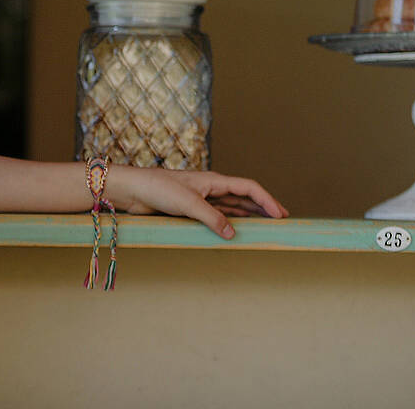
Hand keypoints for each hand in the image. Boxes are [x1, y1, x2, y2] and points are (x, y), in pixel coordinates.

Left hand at [105, 165, 288, 238]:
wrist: (134, 191)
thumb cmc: (158, 188)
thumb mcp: (188, 203)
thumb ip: (211, 218)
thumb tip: (232, 234)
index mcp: (214, 180)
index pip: (249, 187)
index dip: (267, 200)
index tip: (280, 214)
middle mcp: (211, 188)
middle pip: (244, 197)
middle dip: (263, 207)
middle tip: (280, 220)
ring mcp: (202, 199)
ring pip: (232, 207)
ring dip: (248, 216)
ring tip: (264, 227)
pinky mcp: (191, 210)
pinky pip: (218, 216)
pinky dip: (230, 223)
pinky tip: (235, 231)